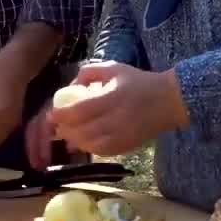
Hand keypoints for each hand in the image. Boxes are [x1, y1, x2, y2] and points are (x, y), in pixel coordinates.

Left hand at [47, 61, 189, 156]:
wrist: (168, 101)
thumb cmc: (139, 82)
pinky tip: (84, 141)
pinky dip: (89, 148)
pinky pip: (102, 152)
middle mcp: (117, 119)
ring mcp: (122, 135)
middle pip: (83, 130)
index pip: (81, 110)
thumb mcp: (114, 68)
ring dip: (75, 140)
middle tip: (56, 125)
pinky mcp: (127, 146)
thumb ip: (89, 72)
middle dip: (65, 129)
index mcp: (113, 98)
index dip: (62, 114)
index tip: (52, 113)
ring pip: (90, 144)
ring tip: (68, 133)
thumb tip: (71, 86)